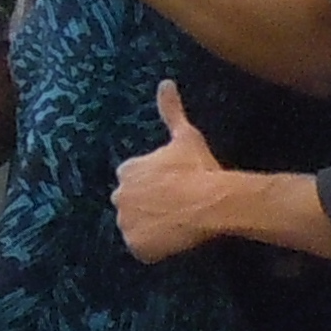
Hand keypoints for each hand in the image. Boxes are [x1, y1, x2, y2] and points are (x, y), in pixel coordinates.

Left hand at [112, 83, 230, 260]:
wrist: (211, 202)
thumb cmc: (198, 168)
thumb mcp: (185, 136)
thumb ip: (171, 110)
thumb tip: (165, 82)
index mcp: (127, 170)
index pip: (134, 179)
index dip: (154, 184)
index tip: (172, 186)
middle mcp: (119, 196)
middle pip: (132, 203)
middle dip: (148, 205)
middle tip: (175, 206)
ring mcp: (126, 223)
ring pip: (136, 226)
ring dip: (150, 226)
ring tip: (176, 222)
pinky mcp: (136, 246)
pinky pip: (142, 248)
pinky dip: (154, 247)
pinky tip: (173, 239)